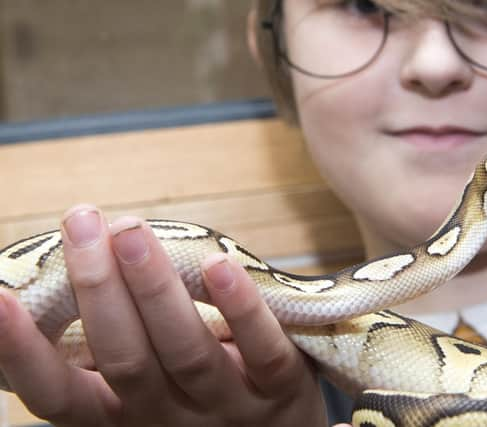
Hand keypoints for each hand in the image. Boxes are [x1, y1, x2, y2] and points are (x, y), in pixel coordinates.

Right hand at [0, 205, 326, 426]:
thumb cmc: (201, 395)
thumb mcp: (150, 383)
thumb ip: (120, 343)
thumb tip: (74, 277)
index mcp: (126, 416)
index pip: (62, 398)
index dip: (23, 353)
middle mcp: (171, 418)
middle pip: (126, 360)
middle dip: (98, 288)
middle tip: (81, 222)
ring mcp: (231, 407)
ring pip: (187, 352)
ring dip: (155, 289)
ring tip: (130, 230)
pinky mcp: (283, 390)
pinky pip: (264, 351)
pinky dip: (240, 309)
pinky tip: (218, 265)